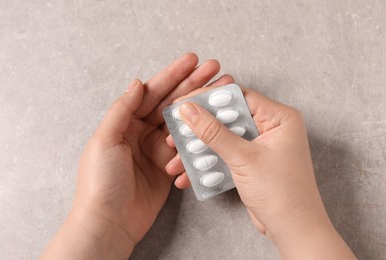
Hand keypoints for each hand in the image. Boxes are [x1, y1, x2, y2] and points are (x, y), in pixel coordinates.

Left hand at [42, 53, 234, 258]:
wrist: (109, 222)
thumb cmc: (101, 181)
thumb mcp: (105, 139)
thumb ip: (122, 109)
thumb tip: (138, 83)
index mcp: (124, 122)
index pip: (152, 92)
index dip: (173, 75)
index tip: (192, 61)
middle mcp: (141, 132)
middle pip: (170, 103)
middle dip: (192, 84)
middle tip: (213, 69)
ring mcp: (156, 149)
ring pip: (181, 122)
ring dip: (200, 107)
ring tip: (220, 92)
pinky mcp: (168, 166)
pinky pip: (186, 146)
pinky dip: (198, 135)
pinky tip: (213, 123)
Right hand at [166, 86, 355, 258]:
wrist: (293, 231)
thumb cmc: (282, 193)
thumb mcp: (244, 158)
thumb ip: (214, 132)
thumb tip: (189, 109)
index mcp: (279, 117)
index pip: (237, 97)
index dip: (207, 99)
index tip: (182, 104)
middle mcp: (270, 127)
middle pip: (226, 117)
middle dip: (198, 128)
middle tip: (175, 132)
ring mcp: (260, 145)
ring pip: (222, 138)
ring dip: (198, 149)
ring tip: (175, 159)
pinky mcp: (251, 161)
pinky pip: (224, 154)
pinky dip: (207, 162)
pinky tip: (187, 174)